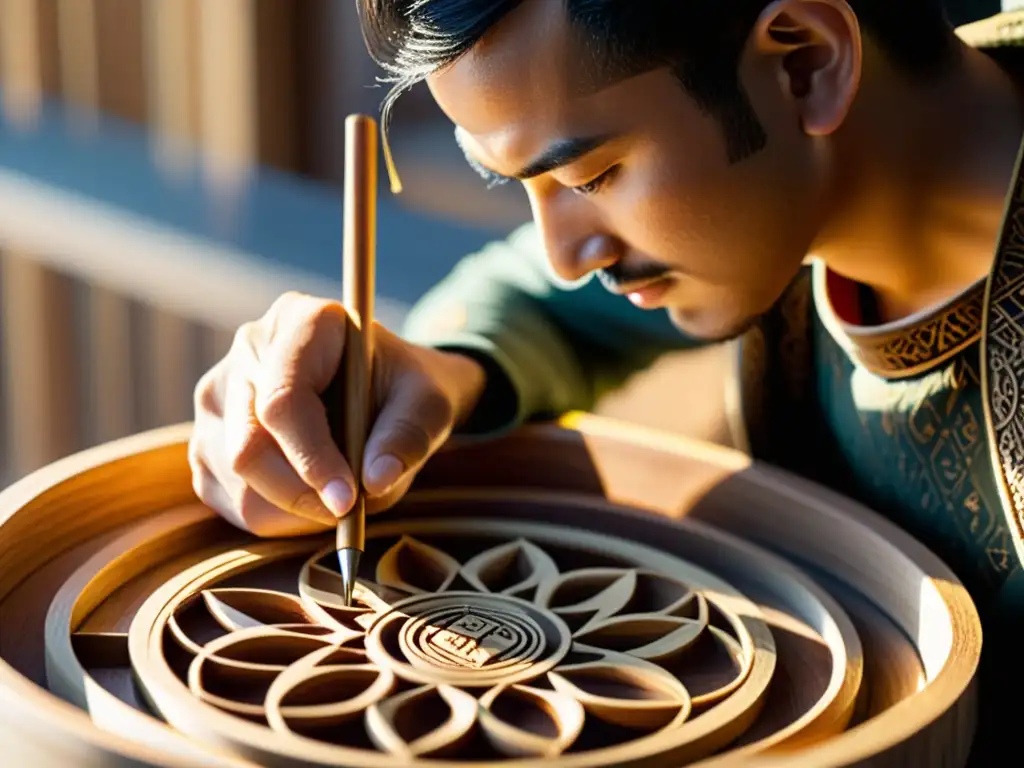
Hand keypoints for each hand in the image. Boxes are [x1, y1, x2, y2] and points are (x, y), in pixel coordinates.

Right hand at [189, 291, 486, 536]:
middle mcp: (248, 348)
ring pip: (231, 478)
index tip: (348, 501)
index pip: (285, 399)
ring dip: (287, 512)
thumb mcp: (429, 403)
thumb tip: (375, 483)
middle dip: (299, 496)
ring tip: (338, 501)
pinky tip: (309, 503)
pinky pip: (222, 495)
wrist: (386, 389)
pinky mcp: (209, 434)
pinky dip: (268, 517)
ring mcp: (219, 391)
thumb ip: (409, 436)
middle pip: (248, 445)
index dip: (311, 457)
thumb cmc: (407, 389)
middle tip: (348, 515)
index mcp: (302, 321)